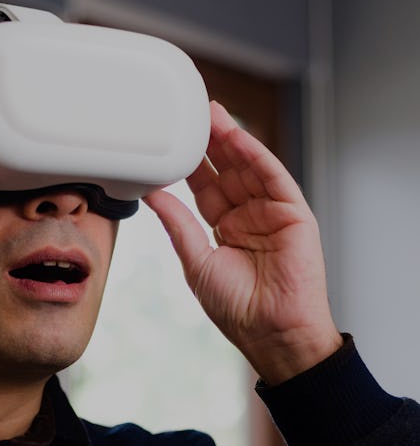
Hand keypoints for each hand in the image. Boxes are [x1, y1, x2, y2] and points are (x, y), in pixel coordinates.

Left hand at [145, 101, 341, 383]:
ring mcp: (271, 212)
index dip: (189, 163)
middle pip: (226, 170)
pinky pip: (273, 177)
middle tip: (190, 113)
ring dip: (230, 140)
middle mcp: (248, 216)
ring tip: (210, 114)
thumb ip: (178, 224)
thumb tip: (152, 195)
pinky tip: (237, 137)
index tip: (171, 139)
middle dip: (208, 142)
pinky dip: (255, 156)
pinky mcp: (294, 213)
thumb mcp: (196, 261)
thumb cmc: (236, 307)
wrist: (270, 331)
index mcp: (224, 229)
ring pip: (248, 168)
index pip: (204, 187)